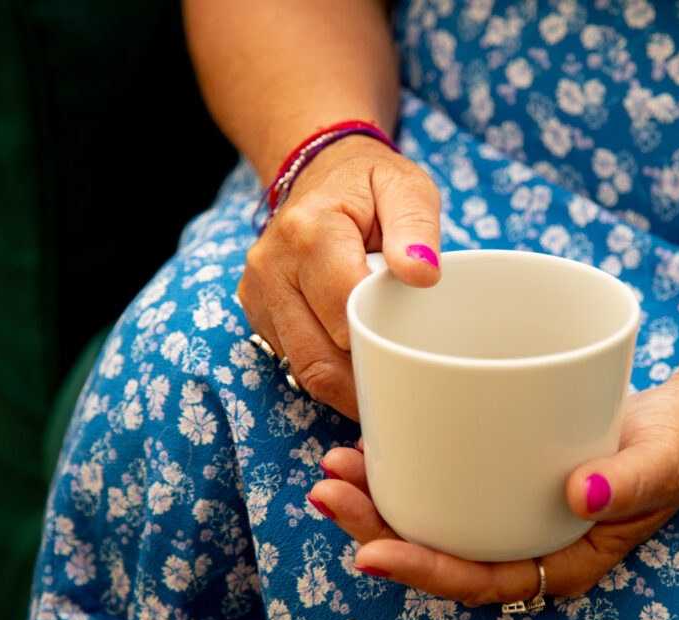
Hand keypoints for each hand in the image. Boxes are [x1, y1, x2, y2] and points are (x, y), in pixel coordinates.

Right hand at [238, 135, 441, 418]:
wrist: (323, 169)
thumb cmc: (371, 184)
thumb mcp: (405, 188)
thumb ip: (416, 227)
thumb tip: (422, 274)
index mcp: (310, 232)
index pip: (346, 313)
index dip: (384, 341)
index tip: (418, 354)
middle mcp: (272, 265)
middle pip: (318, 355)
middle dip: (364, 381)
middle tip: (408, 392)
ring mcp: (257, 290)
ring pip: (302, 367)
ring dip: (345, 387)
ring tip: (387, 386)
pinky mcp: (256, 308)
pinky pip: (291, 359)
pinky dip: (327, 371)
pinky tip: (358, 367)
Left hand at [307, 379, 678, 604]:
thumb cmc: (676, 449)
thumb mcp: (663, 462)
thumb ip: (630, 483)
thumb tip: (581, 494)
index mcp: (559, 559)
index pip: (481, 582)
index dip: (423, 572)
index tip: (370, 553)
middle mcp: (525, 540)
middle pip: (439, 551)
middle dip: (376, 530)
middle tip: (328, 492)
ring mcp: (510, 507)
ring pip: (434, 517)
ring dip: (378, 499)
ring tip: (333, 469)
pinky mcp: (501, 470)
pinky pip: (448, 478)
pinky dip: (408, 462)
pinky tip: (376, 439)